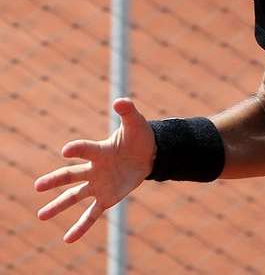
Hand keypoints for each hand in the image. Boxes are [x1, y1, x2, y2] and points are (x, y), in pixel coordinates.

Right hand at [34, 97, 155, 242]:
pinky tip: (68, 239)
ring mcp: (99, 185)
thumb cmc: (139, 137)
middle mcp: (94, 169)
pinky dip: (81, 226)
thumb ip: (128, 111)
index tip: (67, 151)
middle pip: (71, 175)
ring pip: (74, 196)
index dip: (77, 149)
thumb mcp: (136, 123)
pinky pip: (92, 214)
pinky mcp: (107, 198)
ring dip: (58, 206)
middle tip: (38, 186)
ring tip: (41, 215)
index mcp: (99, 151)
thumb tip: (120, 100)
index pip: (85, 150)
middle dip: (55, 181)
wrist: (149, 153)